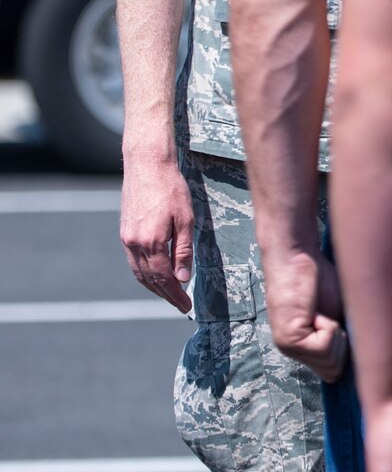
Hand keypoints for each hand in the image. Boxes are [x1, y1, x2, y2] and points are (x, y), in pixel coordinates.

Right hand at [120, 151, 193, 312]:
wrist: (147, 164)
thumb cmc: (171, 189)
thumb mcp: (186, 219)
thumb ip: (183, 251)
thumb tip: (182, 278)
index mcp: (152, 242)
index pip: (165, 279)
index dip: (176, 295)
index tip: (186, 307)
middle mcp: (135, 244)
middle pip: (150, 280)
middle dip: (166, 295)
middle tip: (181, 305)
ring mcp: (127, 238)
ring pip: (139, 273)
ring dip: (154, 287)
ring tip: (169, 295)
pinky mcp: (125, 232)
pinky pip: (133, 261)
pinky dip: (144, 274)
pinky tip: (154, 275)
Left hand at [264, 248, 347, 381]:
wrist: (298, 257)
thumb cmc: (321, 280)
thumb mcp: (340, 315)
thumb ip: (347, 339)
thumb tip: (369, 360)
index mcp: (307, 351)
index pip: (333, 375)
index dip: (347, 358)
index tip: (347, 337)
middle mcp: (295, 354)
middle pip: (335, 371)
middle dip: (342, 344)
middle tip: (330, 318)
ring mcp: (289, 349)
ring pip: (331, 361)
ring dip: (335, 334)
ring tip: (321, 313)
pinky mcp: (289, 340)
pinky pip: (324, 346)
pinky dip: (329, 327)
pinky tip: (315, 312)